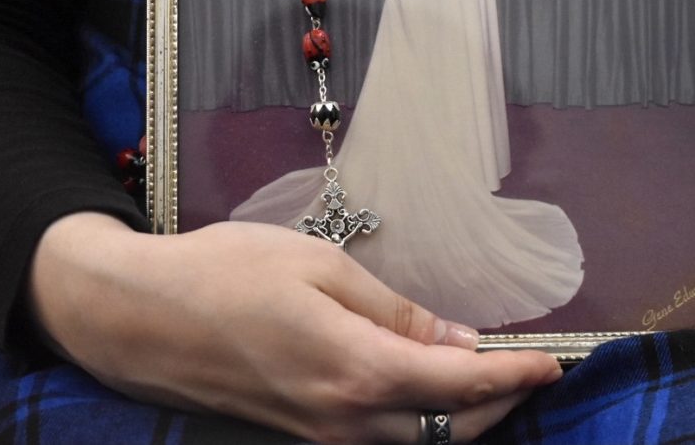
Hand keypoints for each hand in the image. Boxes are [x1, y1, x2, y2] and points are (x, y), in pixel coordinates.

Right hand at [29, 213, 561, 442]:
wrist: (140, 318)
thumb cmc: (226, 274)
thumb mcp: (318, 267)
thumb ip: (394, 311)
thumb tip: (456, 340)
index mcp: (355, 369)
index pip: (460, 386)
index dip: (514, 376)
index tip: (554, 364)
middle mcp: (345, 419)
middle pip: (449, 429)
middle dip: (500, 404)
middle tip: (533, 369)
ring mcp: (321, 435)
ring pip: (418, 442)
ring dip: (465, 417)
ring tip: (495, 379)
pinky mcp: (302, 434)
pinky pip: (381, 441)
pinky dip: (422, 421)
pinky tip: (431, 389)